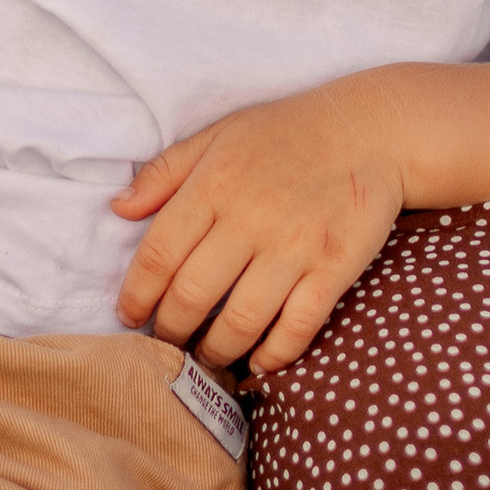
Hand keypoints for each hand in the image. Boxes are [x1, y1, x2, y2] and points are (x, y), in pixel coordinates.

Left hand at [111, 77, 409, 377]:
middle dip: (170, 332)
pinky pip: (298, 326)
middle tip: (166, 345)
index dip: (136, 295)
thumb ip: (165, 173)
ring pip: (241, 321)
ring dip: (216, 351)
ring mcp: (296, 245)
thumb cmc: (286, 133)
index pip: (159, 254)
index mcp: (215, 184)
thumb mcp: (219, 135)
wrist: (370, 128)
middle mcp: (251, 217)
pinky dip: (273, 354)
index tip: (130, 316)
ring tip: (207, 357)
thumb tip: (118, 208)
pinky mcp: (334, 267)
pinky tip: (259, 360)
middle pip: (192, 296)